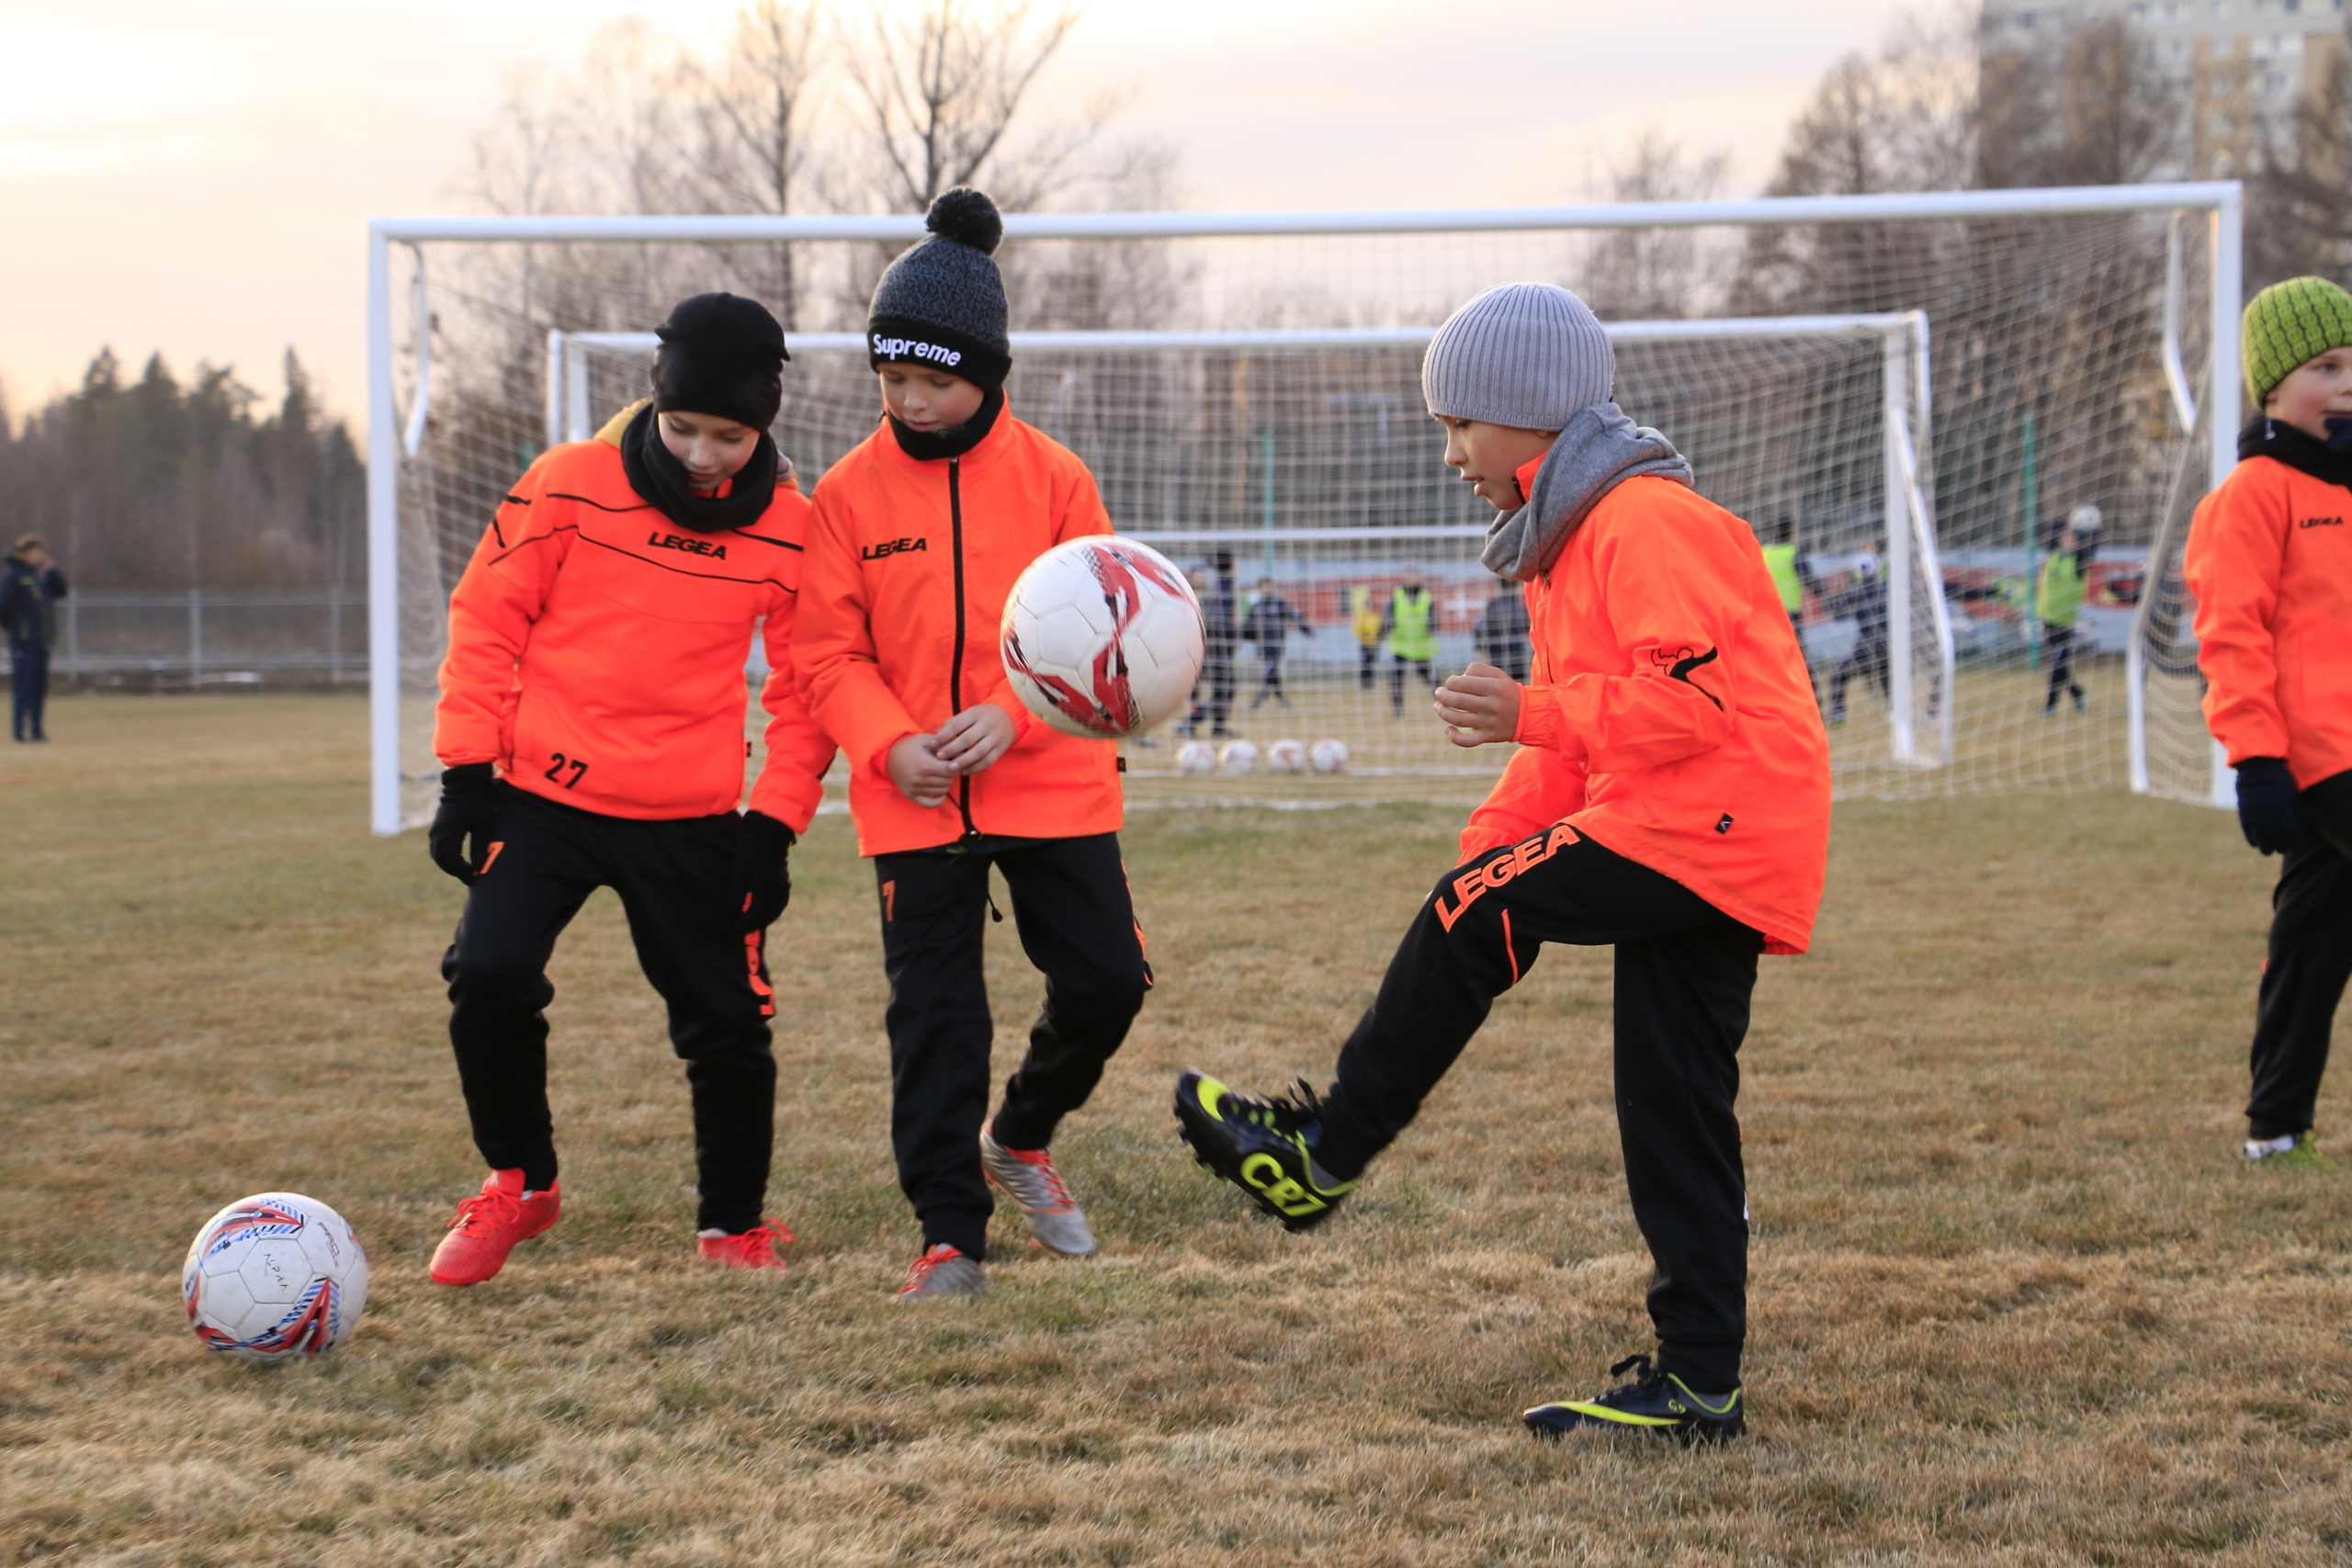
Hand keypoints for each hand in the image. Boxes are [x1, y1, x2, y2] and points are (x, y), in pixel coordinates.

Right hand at [427, 763, 499, 882]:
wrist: (466, 782)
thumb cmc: (479, 802)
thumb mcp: (484, 825)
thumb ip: (479, 847)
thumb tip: (478, 869)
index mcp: (450, 833)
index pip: (453, 861)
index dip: (462, 873)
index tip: (474, 879)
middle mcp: (438, 833)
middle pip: (442, 861)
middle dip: (455, 871)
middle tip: (470, 877)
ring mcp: (435, 829)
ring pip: (436, 855)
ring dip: (448, 865)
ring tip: (465, 869)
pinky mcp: (436, 826)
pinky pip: (436, 847)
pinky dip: (444, 856)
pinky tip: (458, 858)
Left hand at [732, 810, 794, 931]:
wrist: (769, 834)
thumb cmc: (750, 851)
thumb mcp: (738, 873)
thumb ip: (736, 896)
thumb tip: (734, 915)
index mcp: (765, 887)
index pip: (756, 914)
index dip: (745, 925)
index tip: (734, 931)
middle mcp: (778, 890)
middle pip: (767, 916)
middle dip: (753, 926)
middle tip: (739, 931)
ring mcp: (784, 887)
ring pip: (774, 912)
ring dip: (762, 920)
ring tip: (748, 925)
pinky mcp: (785, 884)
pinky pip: (779, 904)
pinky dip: (769, 912)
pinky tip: (759, 914)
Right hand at [887, 733, 956, 807]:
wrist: (888, 753)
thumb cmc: (911, 745)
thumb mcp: (928, 740)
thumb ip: (946, 745)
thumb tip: (963, 753)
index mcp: (925, 765)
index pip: (951, 770)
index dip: (955, 764)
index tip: (950, 759)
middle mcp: (920, 779)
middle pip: (948, 781)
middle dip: (950, 773)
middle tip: (945, 766)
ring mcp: (914, 789)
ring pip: (942, 791)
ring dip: (945, 783)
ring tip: (940, 774)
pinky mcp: (910, 795)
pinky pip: (930, 805)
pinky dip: (938, 800)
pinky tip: (940, 791)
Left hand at [932, 702, 1016, 773]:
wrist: (1010, 717)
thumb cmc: (982, 716)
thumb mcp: (969, 713)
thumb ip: (953, 723)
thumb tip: (936, 736)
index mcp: (975, 714)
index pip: (957, 725)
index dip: (943, 735)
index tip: (932, 744)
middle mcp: (987, 725)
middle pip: (967, 739)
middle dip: (951, 749)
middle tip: (939, 757)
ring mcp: (995, 738)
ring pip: (978, 752)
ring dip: (963, 761)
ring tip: (950, 768)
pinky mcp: (1000, 749)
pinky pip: (988, 761)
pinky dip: (975, 768)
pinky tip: (964, 772)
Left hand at [1434, 664, 1521, 747]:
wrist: (1528, 714)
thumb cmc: (1506, 691)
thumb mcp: (1498, 674)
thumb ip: (1477, 670)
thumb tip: (1457, 678)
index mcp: (1494, 687)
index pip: (1463, 683)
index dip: (1450, 682)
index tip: (1450, 682)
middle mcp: (1492, 705)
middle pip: (1458, 701)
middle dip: (1442, 695)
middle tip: (1439, 693)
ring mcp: (1489, 722)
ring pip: (1458, 719)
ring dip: (1442, 712)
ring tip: (1438, 706)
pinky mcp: (1488, 736)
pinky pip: (1468, 741)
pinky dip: (1454, 737)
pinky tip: (1448, 729)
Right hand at [2235, 757, 2306, 855]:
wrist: (2259, 767)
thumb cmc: (2281, 780)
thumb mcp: (2293, 796)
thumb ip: (2296, 813)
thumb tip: (2300, 831)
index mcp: (2285, 811)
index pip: (2290, 835)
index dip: (2293, 843)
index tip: (2295, 845)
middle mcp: (2270, 815)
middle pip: (2276, 840)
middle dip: (2280, 847)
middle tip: (2282, 849)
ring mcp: (2256, 814)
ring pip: (2261, 839)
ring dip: (2265, 848)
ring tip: (2268, 851)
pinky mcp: (2244, 812)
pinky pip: (2248, 831)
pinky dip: (2252, 840)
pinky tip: (2255, 844)